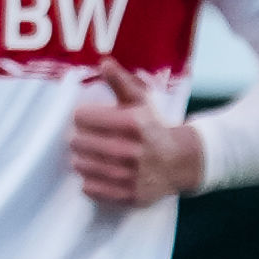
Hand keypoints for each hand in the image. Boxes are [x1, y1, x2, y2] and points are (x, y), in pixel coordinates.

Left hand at [71, 61, 207, 204]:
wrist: (181, 162)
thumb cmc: (153, 127)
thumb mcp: (140, 102)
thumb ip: (120, 82)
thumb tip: (103, 62)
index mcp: (134, 124)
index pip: (82, 117)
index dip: (81, 116)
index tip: (86, 117)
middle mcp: (134, 151)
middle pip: (78, 142)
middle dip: (78, 138)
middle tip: (85, 137)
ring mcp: (132, 176)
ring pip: (81, 165)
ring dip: (81, 159)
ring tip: (91, 154)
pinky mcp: (131, 196)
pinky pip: (91, 189)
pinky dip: (89, 180)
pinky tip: (98, 171)